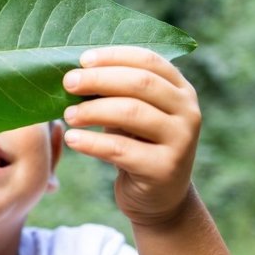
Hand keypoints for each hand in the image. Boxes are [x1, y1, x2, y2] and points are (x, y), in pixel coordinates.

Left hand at [62, 46, 201, 225]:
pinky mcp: (164, 169)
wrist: (159, 198)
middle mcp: (187, 111)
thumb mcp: (132, 113)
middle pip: (140, 83)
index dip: (114, 56)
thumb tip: (74, 73)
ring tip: (67, 115)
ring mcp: (181, 141)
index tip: (82, 60)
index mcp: (180, 90)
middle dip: (99, 79)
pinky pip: (120, 149)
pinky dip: (91, 142)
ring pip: (131, 113)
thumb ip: (115, 91)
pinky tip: (72, 139)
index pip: (149, 60)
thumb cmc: (137, 144)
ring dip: (92, 110)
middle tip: (68, 83)